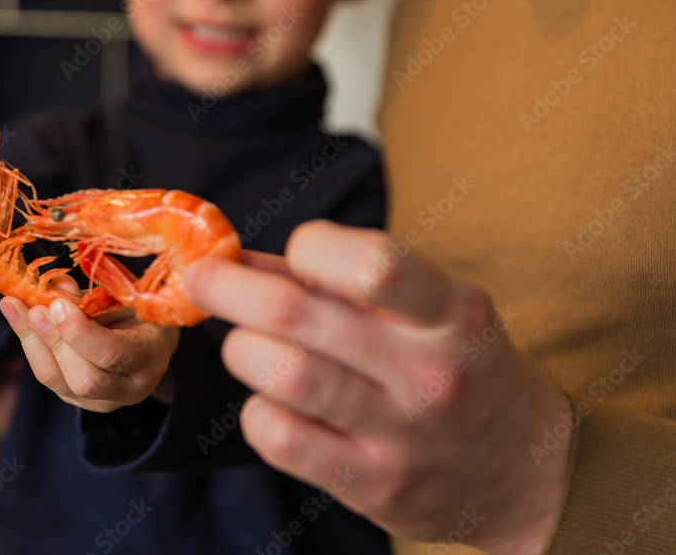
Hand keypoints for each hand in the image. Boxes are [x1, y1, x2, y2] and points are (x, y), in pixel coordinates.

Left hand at [0, 277, 179, 411]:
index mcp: (150, 358)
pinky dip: (28, 342)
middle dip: (55, 342)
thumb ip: (94, 296)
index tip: (59, 305)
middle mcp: (128, 388)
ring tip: (15, 305)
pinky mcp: (73, 397)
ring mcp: (99, 400)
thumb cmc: (140, 310)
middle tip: (36, 309)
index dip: (82, 333)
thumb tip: (55, 285)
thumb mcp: (128, 298)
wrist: (148, 339)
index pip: (114, 355)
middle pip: (84, 379)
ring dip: (32, 340)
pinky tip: (15, 313)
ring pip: (57, 380)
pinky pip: (46, 374)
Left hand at [184, 221, 571, 554]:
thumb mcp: (432, 308)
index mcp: (452, 312)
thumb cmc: (462, 366)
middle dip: (230, 288)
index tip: (296, 253)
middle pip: (297, 315)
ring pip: (282, 374)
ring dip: (242, 349)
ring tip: (244, 344)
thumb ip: (340, 281)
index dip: (310, 246)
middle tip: (203, 279)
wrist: (527, 470)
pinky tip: (268, 400)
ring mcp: (400, 435)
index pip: (369, 262)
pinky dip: (256, 411)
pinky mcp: (371, 484)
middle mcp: (429, 372)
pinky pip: (281, 438)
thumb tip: (242, 259)